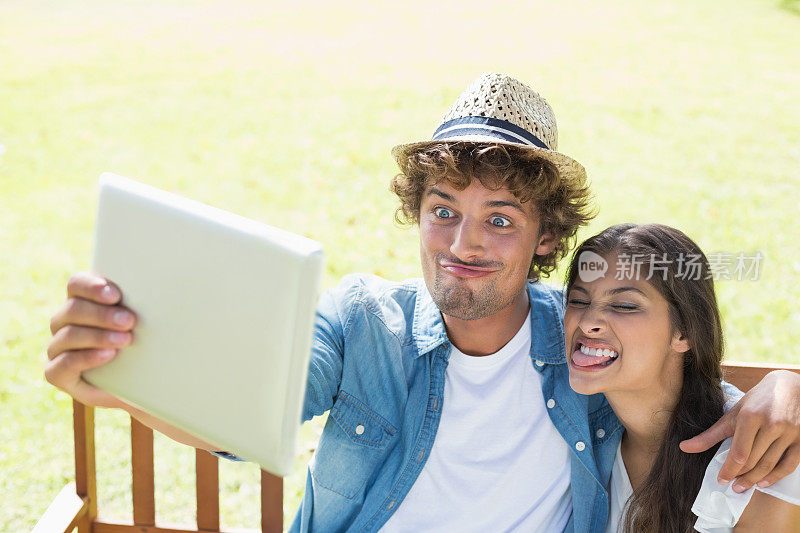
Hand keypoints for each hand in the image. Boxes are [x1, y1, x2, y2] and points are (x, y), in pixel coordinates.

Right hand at [44, 271, 136, 408]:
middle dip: (102, 314)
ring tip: (125, 340)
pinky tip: (107, 355)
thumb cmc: (145, 344)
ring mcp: (58, 348)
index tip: (116, 295)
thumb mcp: (145, 322)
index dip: (92, 286)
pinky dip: (85, 358)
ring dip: (98, 336)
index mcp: (83, 300)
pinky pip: (61, 365)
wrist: (142, 381)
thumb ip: (141, 305)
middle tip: (129, 321)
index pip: (76, 284)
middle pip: (73, 309)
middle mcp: (65, 322)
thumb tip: (157, 289)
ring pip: (68, 335)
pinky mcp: (57, 373)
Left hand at [680, 370, 799, 491]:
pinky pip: (789, 465)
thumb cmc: (758, 401)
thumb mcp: (734, 413)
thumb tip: (684, 447)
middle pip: (753, 460)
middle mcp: (771, 425)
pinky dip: (775, 477)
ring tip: (742, 486)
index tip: (721, 479)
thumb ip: (710, 434)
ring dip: (755, 480)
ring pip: (769, 465)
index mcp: (751, 416)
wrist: (791, 387)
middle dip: (740, 476)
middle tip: (731, 485)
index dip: (729, 470)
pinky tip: (763, 483)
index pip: (739, 452)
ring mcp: (790, 433)